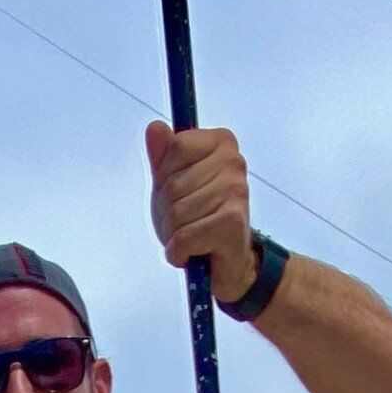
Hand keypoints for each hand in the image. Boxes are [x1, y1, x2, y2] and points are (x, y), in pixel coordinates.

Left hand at [146, 120, 256, 304]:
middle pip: (172, 184)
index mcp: (222, 142)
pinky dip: (178, 252)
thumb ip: (163, 156)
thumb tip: (155, 127)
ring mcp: (237, 191)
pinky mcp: (233, 223)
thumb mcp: (171, 183)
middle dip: (167, 211)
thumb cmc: (198, 219)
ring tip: (191, 238)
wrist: (227, 264)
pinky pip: (184, 237)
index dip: (164, 177)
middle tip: (185, 222)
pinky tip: (192, 253)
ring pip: (177, 213)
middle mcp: (235, 162)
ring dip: (173, 234)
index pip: (174, 148)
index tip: (179, 192)